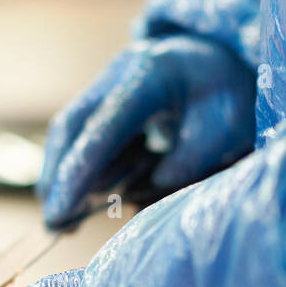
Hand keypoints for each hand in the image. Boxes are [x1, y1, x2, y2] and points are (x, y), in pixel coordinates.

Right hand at [37, 34, 254, 229]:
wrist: (226, 61)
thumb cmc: (230, 97)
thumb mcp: (227, 129)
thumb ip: (188, 160)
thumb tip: (140, 189)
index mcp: (152, 74)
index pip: (105, 126)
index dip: (79, 171)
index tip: (61, 212)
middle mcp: (120, 72)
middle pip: (72, 126)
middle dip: (59, 177)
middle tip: (54, 225)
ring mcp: (107, 81)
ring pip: (70, 132)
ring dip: (68, 176)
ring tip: (71, 219)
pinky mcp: (102, 97)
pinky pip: (80, 136)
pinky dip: (78, 168)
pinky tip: (77, 202)